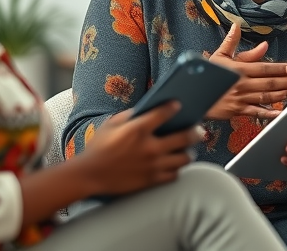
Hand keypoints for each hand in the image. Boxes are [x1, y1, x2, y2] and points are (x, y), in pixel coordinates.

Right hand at [80, 102, 204, 194]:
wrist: (88, 175)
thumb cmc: (98, 148)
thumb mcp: (111, 124)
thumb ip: (131, 115)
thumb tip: (148, 108)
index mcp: (137, 130)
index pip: (164, 113)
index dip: (174, 107)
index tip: (179, 105)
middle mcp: (149, 148)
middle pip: (185, 137)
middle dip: (195, 131)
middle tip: (198, 130)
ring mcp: (152, 166)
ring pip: (184, 158)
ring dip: (188, 152)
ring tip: (188, 149)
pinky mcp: (151, 181)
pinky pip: (174, 174)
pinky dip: (177, 168)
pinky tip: (175, 164)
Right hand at [206, 23, 286, 119]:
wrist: (191, 94)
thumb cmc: (207, 74)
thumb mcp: (219, 56)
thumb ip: (232, 42)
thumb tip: (238, 26)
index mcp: (238, 69)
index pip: (264, 68)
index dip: (280, 68)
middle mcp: (241, 84)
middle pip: (268, 83)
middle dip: (286, 82)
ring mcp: (239, 98)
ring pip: (265, 97)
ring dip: (282, 95)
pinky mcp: (237, 111)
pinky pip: (255, 112)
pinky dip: (268, 113)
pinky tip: (280, 112)